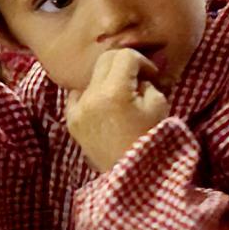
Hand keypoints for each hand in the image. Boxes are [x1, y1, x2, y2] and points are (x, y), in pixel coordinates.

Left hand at [68, 46, 172, 170]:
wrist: (130, 173)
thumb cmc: (149, 138)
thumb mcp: (158, 105)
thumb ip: (146, 83)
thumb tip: (137, 76)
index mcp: (114, 92)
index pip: (125, 56)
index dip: (142, 61)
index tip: (151, 75)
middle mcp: (90, 97)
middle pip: (104, 60)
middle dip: (124, 63)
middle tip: (138, 78)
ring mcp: (76, 109)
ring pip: (90, 76)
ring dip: (107, 78)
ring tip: (121, 94)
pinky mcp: (70, 120)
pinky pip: (77, 95)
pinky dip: (91, 93)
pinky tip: (104, 103)